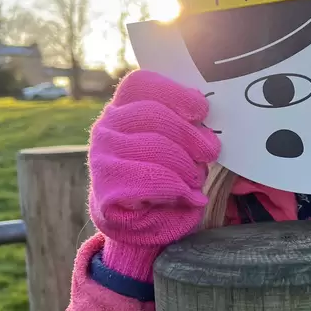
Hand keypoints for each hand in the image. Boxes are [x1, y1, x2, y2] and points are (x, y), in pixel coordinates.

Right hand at [89, 70, 219, 278]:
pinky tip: (187, 197)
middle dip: (190, 134)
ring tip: (196, 179)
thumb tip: (204, 115)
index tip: (201, 111)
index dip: (175, 93)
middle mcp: (106, 128)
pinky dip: (177, 188)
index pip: (141, 84)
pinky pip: (150, 180)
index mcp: (123, 109)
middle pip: (154, 115)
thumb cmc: (162, 178)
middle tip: (210, 152)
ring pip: (155, 147)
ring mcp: (101, 157)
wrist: (137, 225)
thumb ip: (184, 126)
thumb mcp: (175, 146)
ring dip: (185, 166)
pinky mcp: (105, 188)